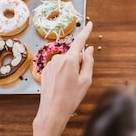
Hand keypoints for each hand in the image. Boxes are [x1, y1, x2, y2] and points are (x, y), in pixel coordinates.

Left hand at [31, 21, 93, 135]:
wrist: (52, 111)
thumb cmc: (70, 98)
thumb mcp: (86, 80)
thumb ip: (88, 62)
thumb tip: (89, 50)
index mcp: (70, 60)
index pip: (79, 41)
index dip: (86, 32)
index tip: (90, 24)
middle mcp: (58, 59)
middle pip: (73, 55)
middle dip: (78, 63)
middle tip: (78, 80)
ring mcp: (50, 64)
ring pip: (65, 62)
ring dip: (69, 69)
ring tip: (68, 85)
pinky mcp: (45, 70)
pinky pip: (58, 67)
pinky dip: (62, 73)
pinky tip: (61, 85)